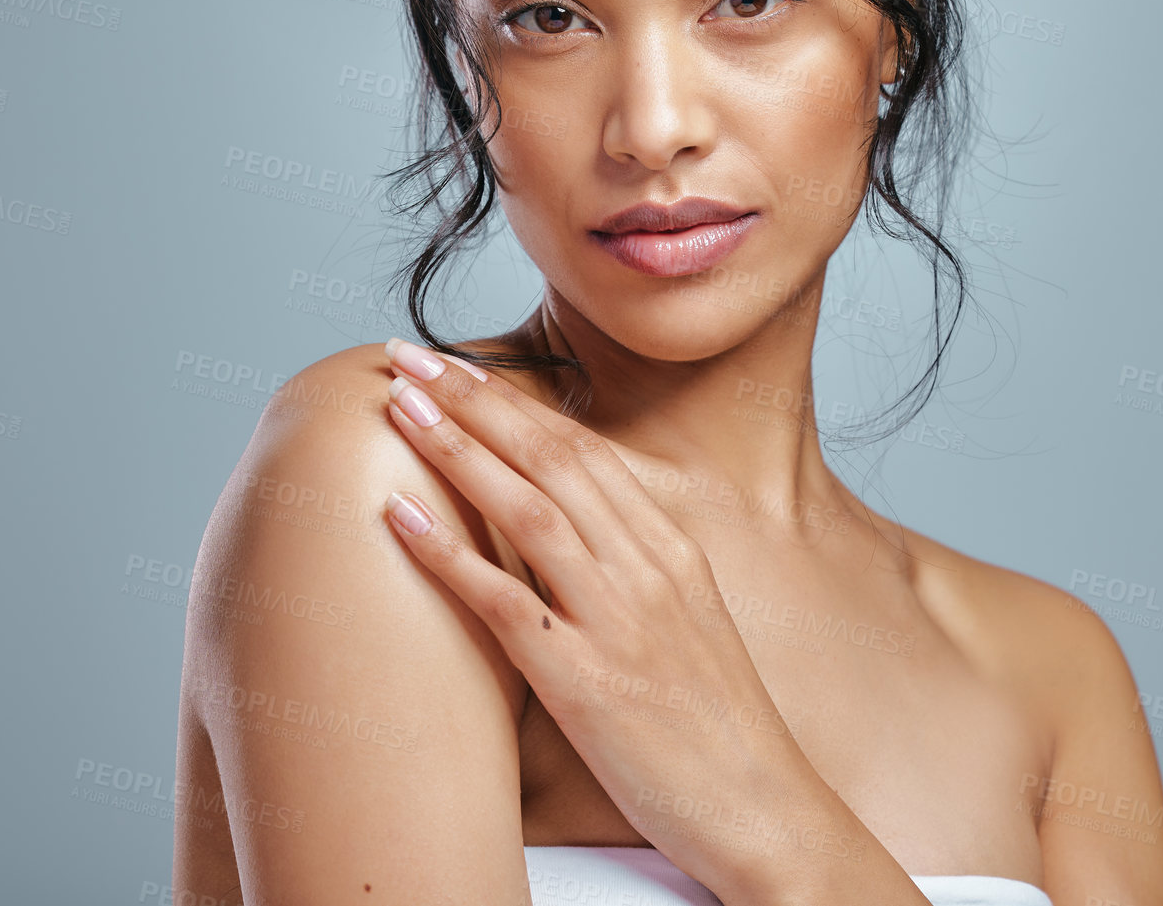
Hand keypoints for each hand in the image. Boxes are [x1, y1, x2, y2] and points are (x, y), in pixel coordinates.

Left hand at [376, 337, 831, 898]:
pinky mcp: (587, 682)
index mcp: (671, 547)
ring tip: (401, 407)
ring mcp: (619, 620)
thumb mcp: (691, 617)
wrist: (764, 805)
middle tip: (411, 357)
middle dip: (477, 400)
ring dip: (457, 451)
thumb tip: (569, 524)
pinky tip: (398, 515)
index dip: (517, 402)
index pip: (584, 450)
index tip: (462, 366)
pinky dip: (447, 553)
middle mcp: (647, 567)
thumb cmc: (719, 720)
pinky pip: (506, 602)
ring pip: (527, 510)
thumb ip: (635, 563)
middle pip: (552, 458)